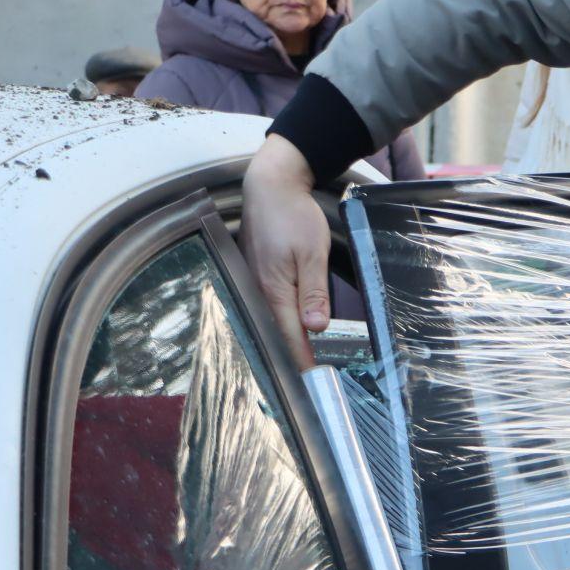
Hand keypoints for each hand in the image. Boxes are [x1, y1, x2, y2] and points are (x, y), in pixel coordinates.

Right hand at [242, 135, 329, 368]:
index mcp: (274, 289)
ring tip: (299, 365)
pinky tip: (286, 332)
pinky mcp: (254, 275)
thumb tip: (315, 327)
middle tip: (309, 382)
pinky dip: (277, 323)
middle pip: (275, 333)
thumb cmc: (293, 215)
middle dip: (291, 358)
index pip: (289, 336)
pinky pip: (265, 307)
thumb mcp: (312, 252)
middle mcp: (258, 291)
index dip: (302, 361)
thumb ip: (313, 291)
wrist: (270, 186)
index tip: (314, 383)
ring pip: (269, 321)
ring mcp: (253, 283)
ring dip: (283, 341)